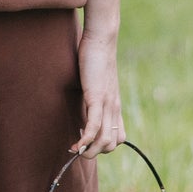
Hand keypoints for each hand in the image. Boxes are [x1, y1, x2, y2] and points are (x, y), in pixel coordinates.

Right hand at [77, 28, 124, 154]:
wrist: (101, 39)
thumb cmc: (95, 58)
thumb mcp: (96, 83)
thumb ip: (93, 98)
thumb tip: (83, 109)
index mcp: (115, 106)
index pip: (118, 138)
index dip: (103, 145)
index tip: (87, 142)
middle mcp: (114, 108)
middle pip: (112, 144)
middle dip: (94, 152)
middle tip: (77, 147)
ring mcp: (107, 104)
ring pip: (105, 140)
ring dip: (89, 151)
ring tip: (74, 149)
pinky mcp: (97, 97)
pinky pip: (94, 125)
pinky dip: (86, 139)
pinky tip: (76, 144)